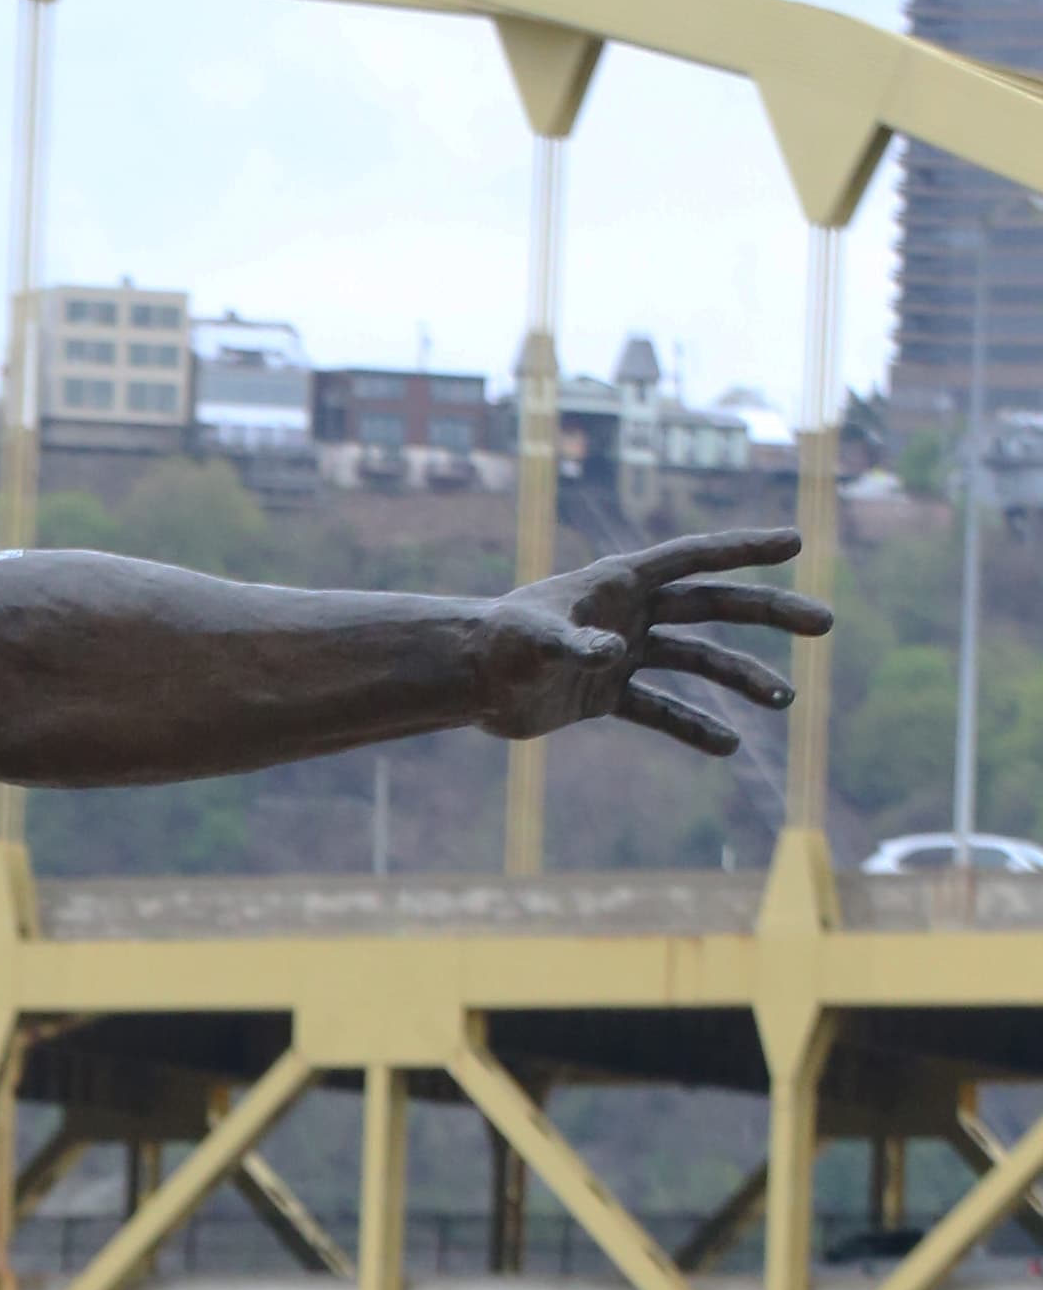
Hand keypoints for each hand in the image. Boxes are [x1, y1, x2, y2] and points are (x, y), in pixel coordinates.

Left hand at [473, 524, 820, 757]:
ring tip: (782, 699)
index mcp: (619, 582)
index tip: (795, 543)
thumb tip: (610, 653)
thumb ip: (573, 644)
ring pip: (696, 661)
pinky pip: (661, 709)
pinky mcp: (607, 694)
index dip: (744, 549)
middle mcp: (629, 612)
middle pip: (713, 606)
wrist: (466, 682)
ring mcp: (622, 652)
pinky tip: (728, 746)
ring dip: (740, 678)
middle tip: (824, 621)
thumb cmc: (496, 646)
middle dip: (769, 613)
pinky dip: (692, 726)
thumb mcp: (534, 640)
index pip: (694, 557)